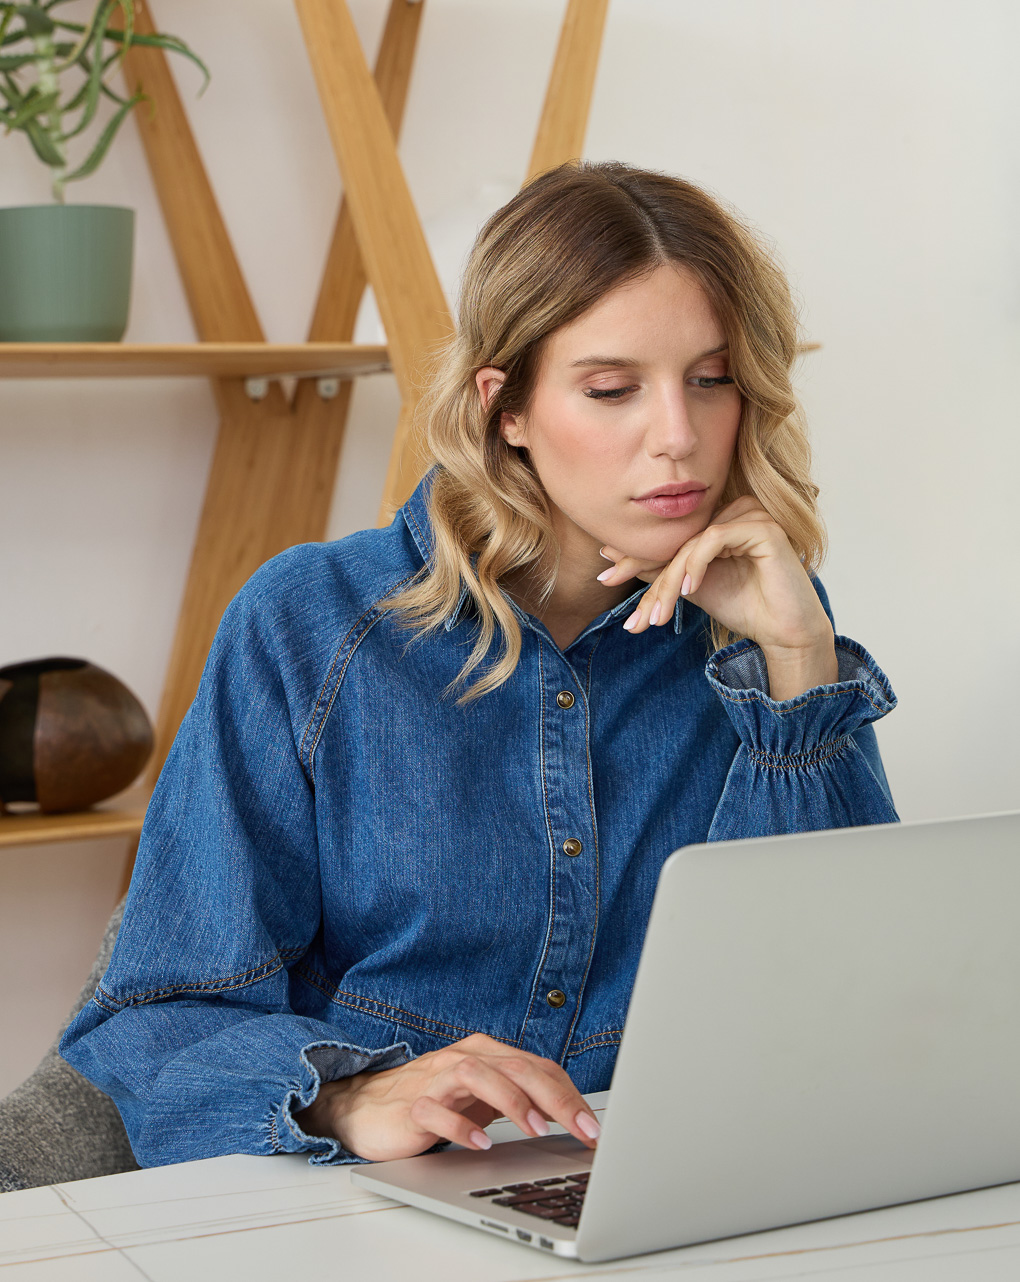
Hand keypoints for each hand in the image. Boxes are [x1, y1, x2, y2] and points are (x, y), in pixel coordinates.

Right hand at [293, 1032, 600, 1161]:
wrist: (367, 1107)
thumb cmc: (434, 1101)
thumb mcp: (483, 1098)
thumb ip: (520, 1099)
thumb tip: (571, 1120)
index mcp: (487, 1053)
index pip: (538, 1067)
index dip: (570, 1096)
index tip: (594, 1129)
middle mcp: (464, 1058)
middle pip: (516, 1067)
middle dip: (554, 1099)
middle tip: (581, 1130)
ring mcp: (436, 1079)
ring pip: (478, 1075)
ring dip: (511, 1101)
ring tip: (536, 1129)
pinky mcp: (412, 1104)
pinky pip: (437, 1110)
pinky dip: (460, 1125)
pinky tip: (480, 1144)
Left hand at [598, 495, 838, 696]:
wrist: (783, 632)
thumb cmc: (744, 607)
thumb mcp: (690, 587)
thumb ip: (659, 568)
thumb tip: (611, 555)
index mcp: (718, 520)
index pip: (671, 538)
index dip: (636, 558)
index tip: (604, 578)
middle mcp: (734, 510)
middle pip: (678, 541)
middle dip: (651, 580)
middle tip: (633, 615)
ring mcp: (750, 514)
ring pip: (692, 542)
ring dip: (671, 581)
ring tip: (660, 615)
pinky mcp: (763, 525)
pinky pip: (715, 538)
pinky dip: (697, 564)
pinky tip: (689, 590)